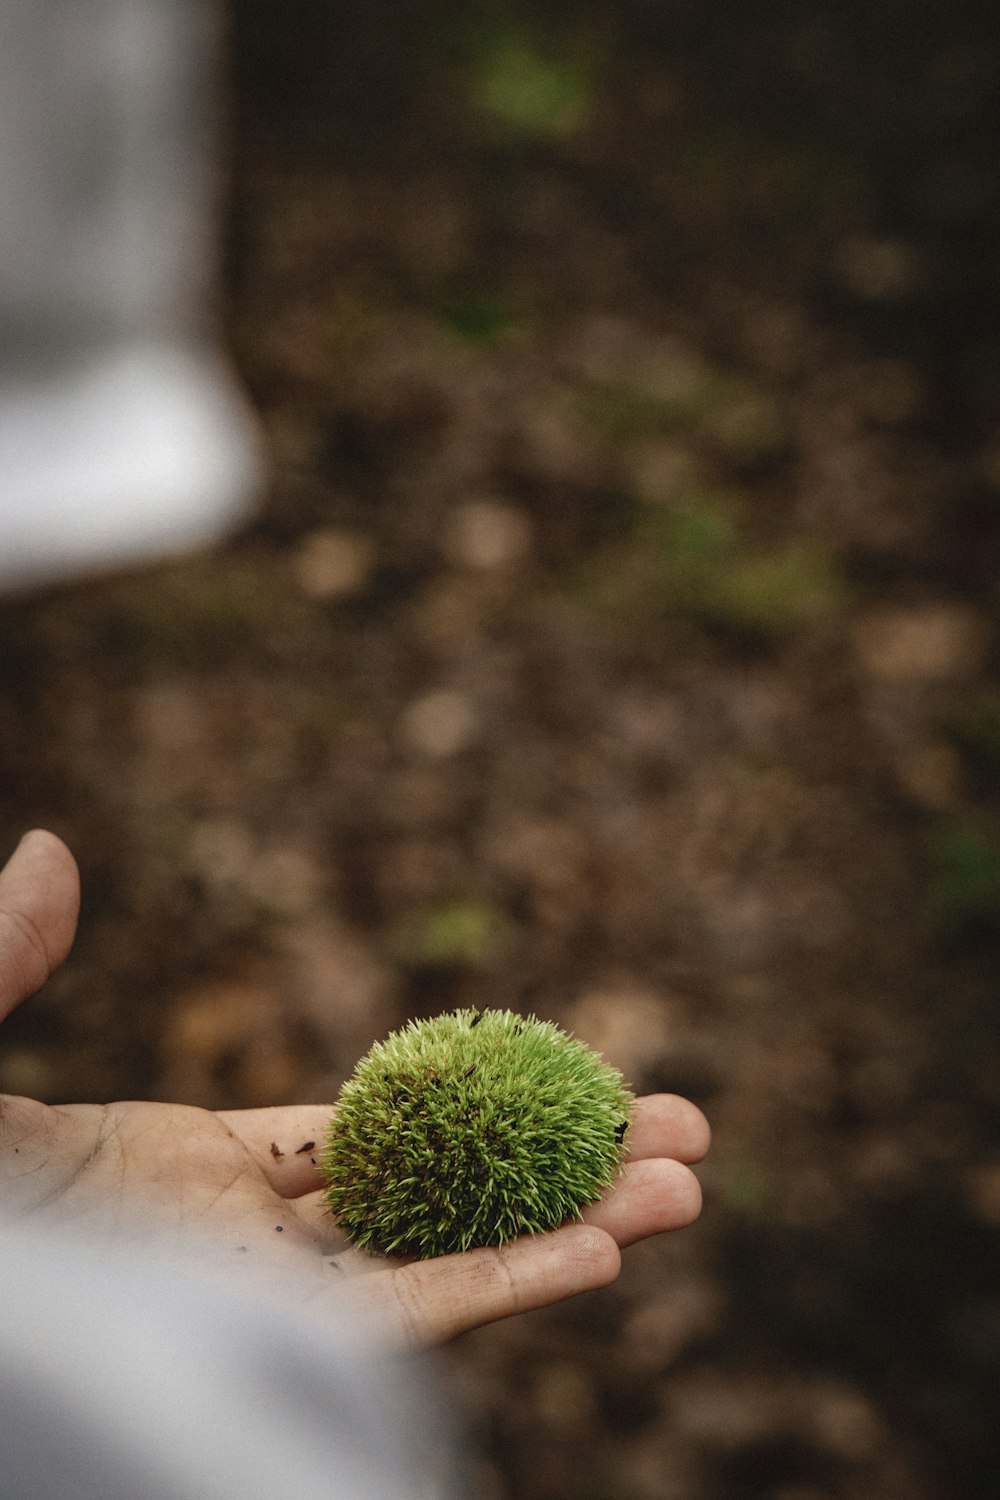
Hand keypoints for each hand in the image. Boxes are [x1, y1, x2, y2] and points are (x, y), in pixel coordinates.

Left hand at [0, 830, 708, 1345]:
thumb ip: (10, 959)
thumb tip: (54, 847)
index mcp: (196, 1177)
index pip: (361, 1137)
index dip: (462, 1103)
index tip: (553, 1077)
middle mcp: (254, 1248)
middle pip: (440, 1196)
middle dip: (562, 1161)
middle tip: (677, 1126)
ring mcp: (273, 1302)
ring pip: (455, 1256)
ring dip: (580, 1218)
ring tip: (694, 1183)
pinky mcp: (282, 1347)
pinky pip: (420, 1318)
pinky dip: (518, 1283)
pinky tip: (610, 1246)